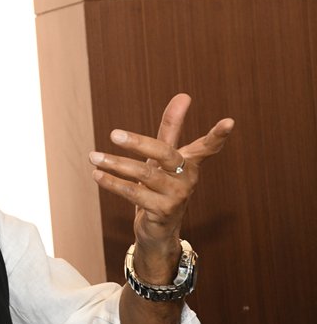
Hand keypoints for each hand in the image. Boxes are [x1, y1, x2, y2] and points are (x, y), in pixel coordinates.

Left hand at [89, 93, 233, 280]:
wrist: (157, 228)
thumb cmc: (160, 184)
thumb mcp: (164, 155)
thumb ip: (171, 127)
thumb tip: (183, 95)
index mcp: (190, 162)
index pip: (207, 147)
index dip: (218, 135)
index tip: (230, 121)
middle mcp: (187, 178)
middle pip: (164, 153)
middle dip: (138, 142)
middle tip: (113, 134)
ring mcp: (176, 196)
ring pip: (144, 174)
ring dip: (115, 164)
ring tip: (93, 156)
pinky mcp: (161, 211)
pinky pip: (134, 193)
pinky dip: (113, 183)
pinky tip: (97, 175)